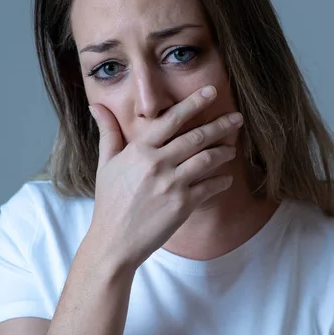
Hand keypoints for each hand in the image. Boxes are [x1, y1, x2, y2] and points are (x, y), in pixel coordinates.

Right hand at [86, 85, 243, 270]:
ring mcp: (172, 185)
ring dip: (224, 152)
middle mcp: (158, 164)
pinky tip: (227, 178)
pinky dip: (222, 181)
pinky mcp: (183, 206)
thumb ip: (108, 131)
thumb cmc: (109, 201)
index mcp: (140, 150)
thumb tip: (96, 105)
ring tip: (232, 148)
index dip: (194, 103)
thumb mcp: (106, 163)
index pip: (172, 119)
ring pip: (207, 160)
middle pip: (196, 137)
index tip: (211, 92)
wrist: (114, 241)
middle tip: (237, 119)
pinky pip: (210, 187)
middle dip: (220, 125)